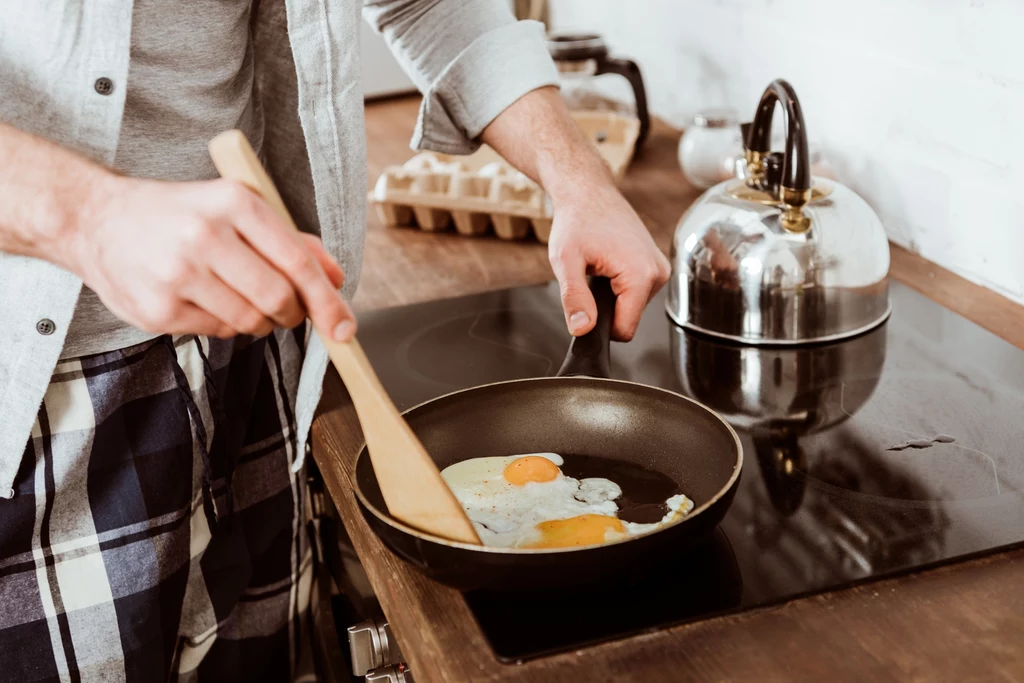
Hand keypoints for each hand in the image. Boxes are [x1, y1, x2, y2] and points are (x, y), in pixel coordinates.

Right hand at [67, 175, 355, 339]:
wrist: (97, 219)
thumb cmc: (181, 215)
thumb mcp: (237, 208)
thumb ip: (291, 241)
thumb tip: (335, 277)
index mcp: (234, 203)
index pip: (297, 263)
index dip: (327, 301)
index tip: (344, 326)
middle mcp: (206, 236)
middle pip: (279, 299)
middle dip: (293, 314)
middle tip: (286, 310)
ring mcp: (178, 274)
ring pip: (250, 322)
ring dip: (258, 320)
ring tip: (237, 295)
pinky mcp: (158, 309)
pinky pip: (218, 332)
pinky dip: (224, 323)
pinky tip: (205, 299)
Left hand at [477, 87, 668, 340]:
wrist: (588, 191)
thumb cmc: (576, 221)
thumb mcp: (565, 262)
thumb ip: (574, 298)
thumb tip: (582, 329)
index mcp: (642, 275)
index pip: (624, 330)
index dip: (599, 326)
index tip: (583, 304)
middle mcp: (658, 273)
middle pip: (628, 319)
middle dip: (604, 306)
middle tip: (588, 276)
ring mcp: (660, 268)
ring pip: (631, 307)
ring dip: (610, 295)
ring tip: (597, 266)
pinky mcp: (656, 265)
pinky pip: (635, 293)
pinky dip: (618, 285)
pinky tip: (607, 263)